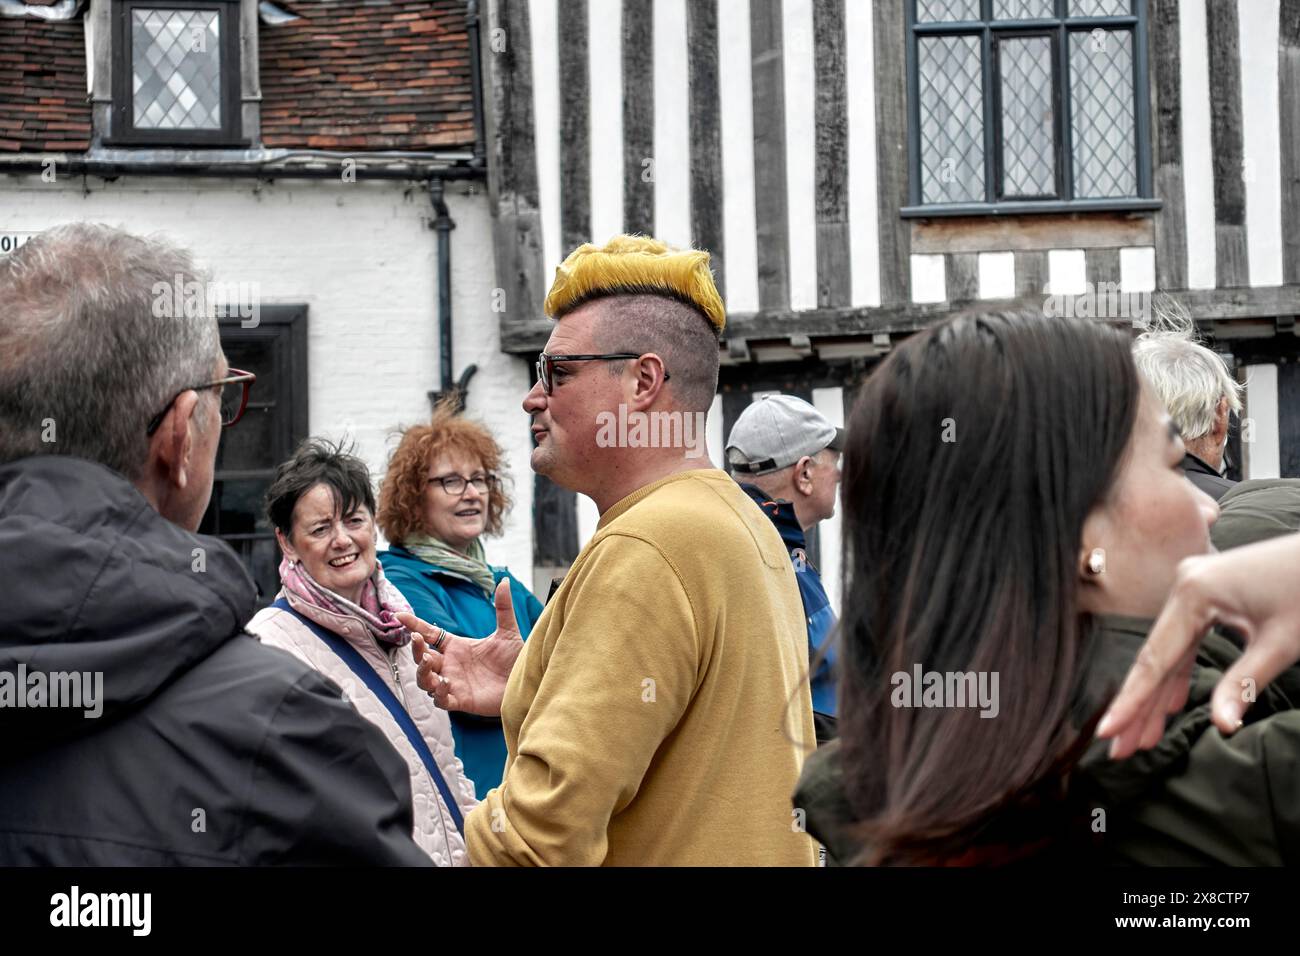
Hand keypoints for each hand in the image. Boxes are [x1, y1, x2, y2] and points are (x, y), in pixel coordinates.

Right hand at [398, 579, 524, 716]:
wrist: (526, 683)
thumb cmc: (514, 659)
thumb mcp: (508, 632)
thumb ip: (503, 608)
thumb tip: (504, 581)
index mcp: (456, 647)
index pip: (430, 634)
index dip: (414, 625)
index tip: (400, 615)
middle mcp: (450, 664)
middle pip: (422, 657)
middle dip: (416, 649)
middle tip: (418, 639)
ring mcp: (453, 683)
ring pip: (425, 680)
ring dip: (422, 672)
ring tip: (429, 662)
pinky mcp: (461, 701)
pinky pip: (441, 700)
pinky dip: (438, 693)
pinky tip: (445, 683)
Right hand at [1096, 533, 1299, 758]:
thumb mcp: (1282, 642)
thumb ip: (1244, 684)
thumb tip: (1222, 726)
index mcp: (1193, 592)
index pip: (1155, 659)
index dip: (1131, 701)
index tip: (1106, 732)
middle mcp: (1183, 585)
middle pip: (1156, 657)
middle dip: (1141, 706)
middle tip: (1121, 750)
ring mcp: (1193, 587)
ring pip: (1169, 650)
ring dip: (1160, 694)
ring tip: (1144, 737)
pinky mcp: (1208, 592)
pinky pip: (1186, 638)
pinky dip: (1181, 671)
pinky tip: (1172, 702)